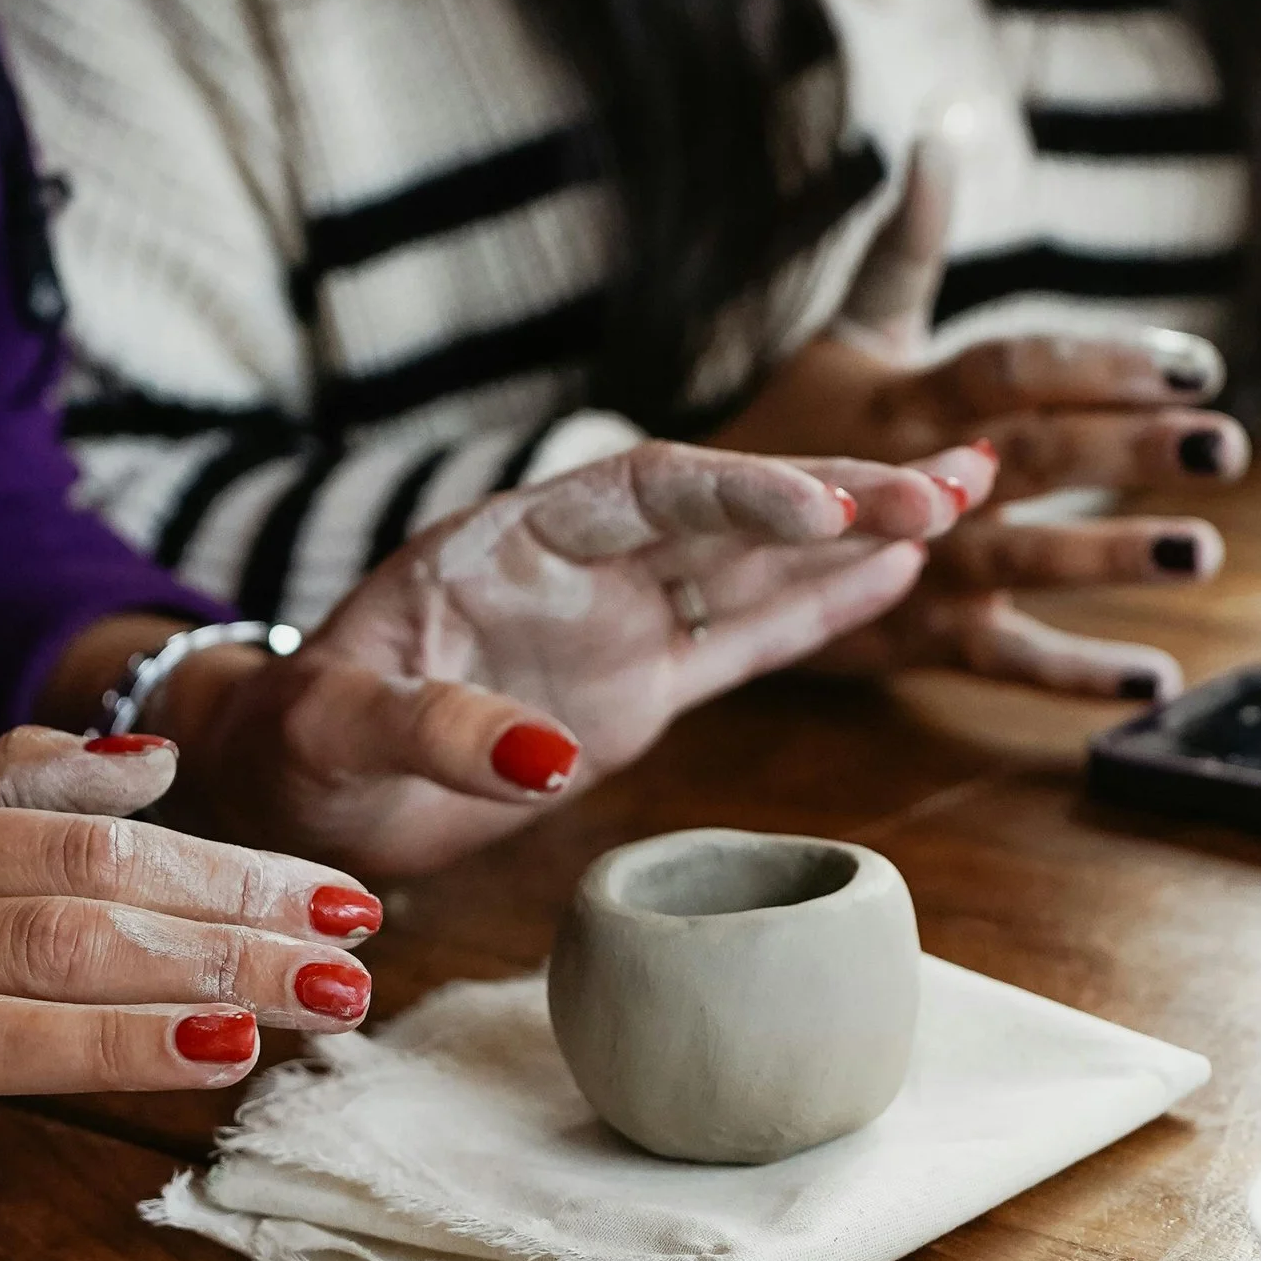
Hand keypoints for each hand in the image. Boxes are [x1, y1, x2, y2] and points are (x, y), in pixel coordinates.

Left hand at [161, 436, 988, 877]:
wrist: (292, 785)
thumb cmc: (298, 741)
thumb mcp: (340, 732)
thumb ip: (437, 730)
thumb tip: (545, 757)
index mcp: (508, 540)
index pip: (644, 492)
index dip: (741, 494)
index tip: (824, 505)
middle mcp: (579, 568)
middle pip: (730, 514)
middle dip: (843, 495)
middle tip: (957, 475)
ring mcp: (617, 627)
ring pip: (760, 568)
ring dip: (861, 535)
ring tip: (968, 492)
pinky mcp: (637, 692)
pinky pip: (745, 642)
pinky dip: (822, 610)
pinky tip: (905, 572)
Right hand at [710, 140, 1233, 692]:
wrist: (699, 543)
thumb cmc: (796, 425)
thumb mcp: (848, 334)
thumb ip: (904, 248)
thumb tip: (935, 140)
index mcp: (908, 397)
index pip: (1012, 368)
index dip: (1098, 362)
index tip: (1194, 364)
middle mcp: (917, 478)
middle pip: (1033, 454)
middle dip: (1129, 449)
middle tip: (1225, 445)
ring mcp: (917, 562)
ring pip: (1023, 557)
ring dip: (1111, 557)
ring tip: (1199, 551)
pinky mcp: (914, 636)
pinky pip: (1002, 657)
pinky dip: (1076, 674)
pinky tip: (1155, 678)